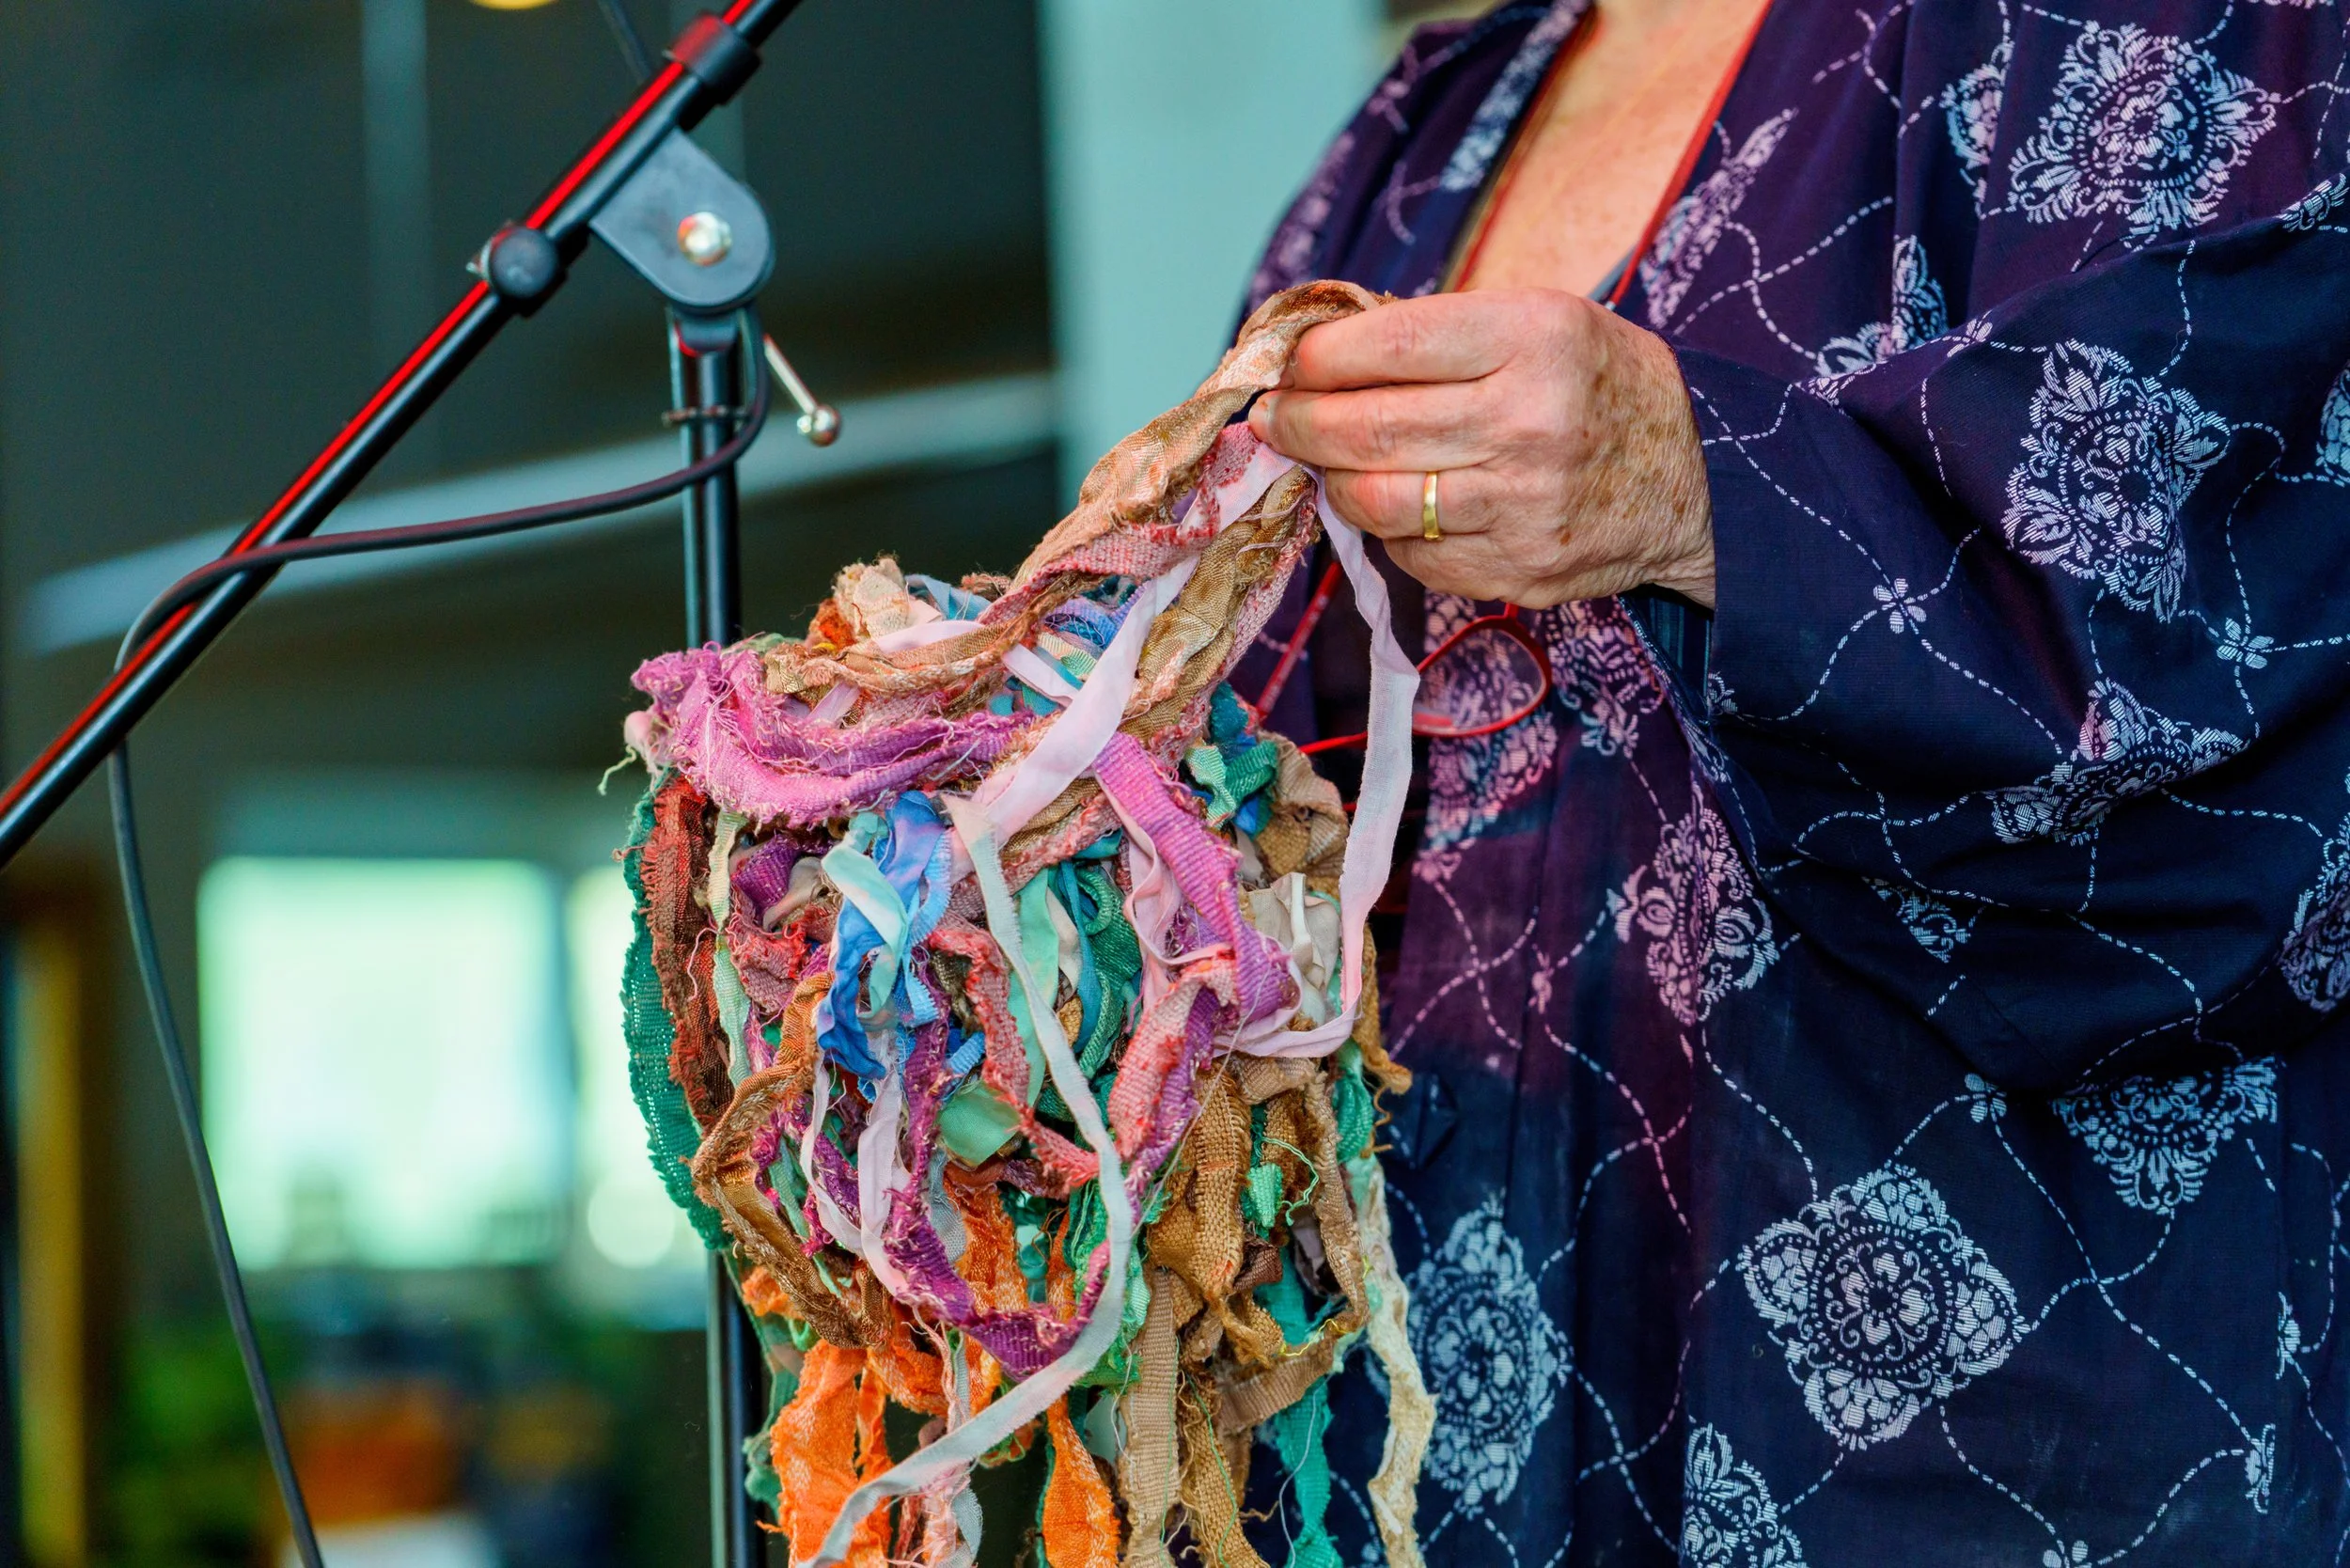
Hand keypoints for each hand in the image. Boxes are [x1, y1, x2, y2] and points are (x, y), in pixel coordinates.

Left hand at [1245, 288, 1715, 608]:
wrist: (1698, 480)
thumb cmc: (1595, 384)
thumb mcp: (1539, 321)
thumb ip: (1437, 333)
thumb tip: (1314, 352)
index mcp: (1534, 337)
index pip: (1387, 345)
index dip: (1316, 358)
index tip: (1289, 365)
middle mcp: (1529, 421)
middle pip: (1368, 428)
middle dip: (1299, 423)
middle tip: (1275, 418)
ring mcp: (1524, 506)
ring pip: (1376, 500)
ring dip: (1332, 480)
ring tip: (1325, 460)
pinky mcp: (1518, 569)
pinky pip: (1410, 555)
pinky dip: (1385, 530)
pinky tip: (1393, 503)